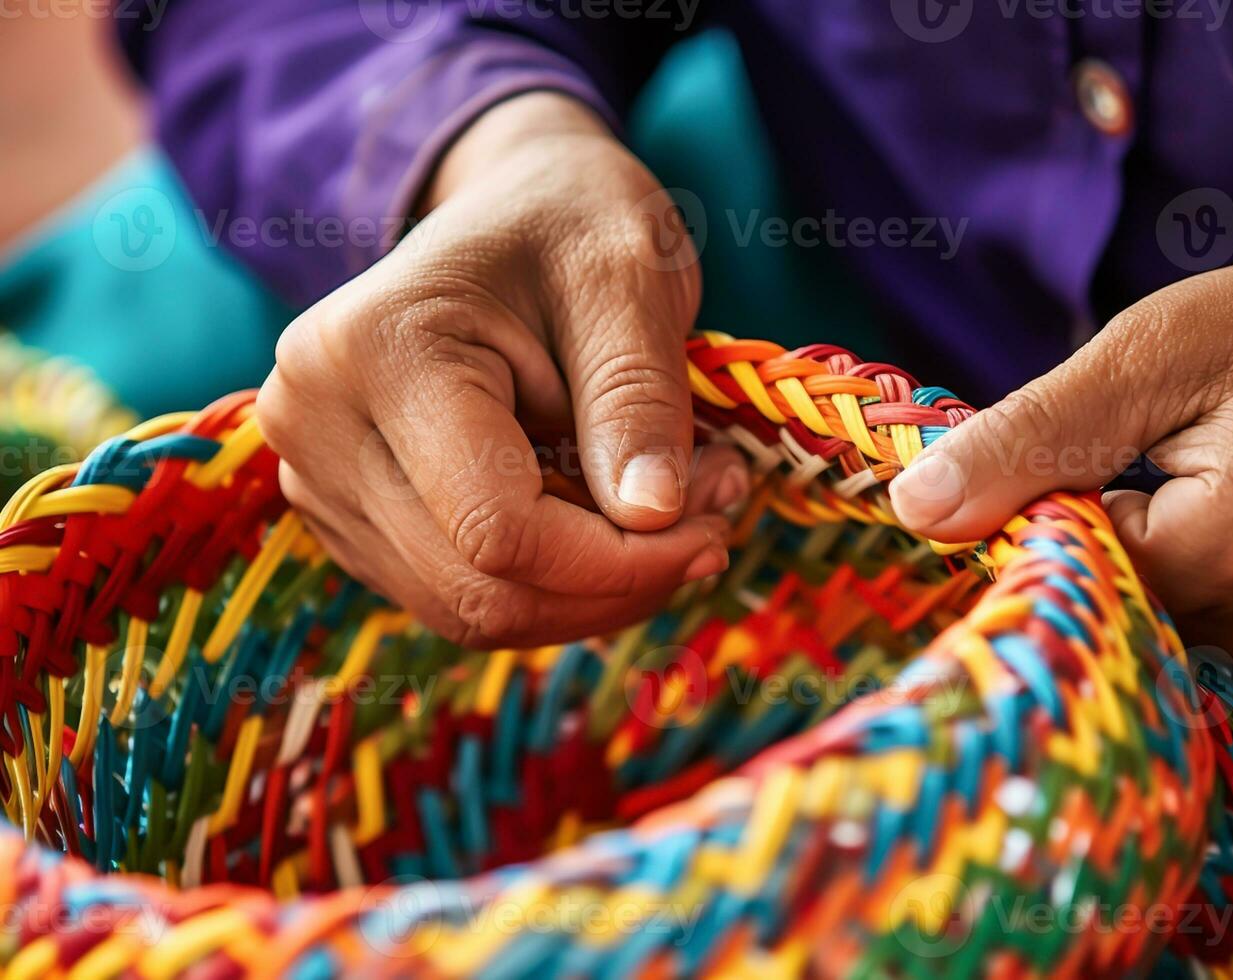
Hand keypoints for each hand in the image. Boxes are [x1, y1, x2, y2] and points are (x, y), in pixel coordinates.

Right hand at [257, 93, 745, 646]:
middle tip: (713, 517)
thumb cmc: (572, 221)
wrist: (512, 206)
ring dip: (592, 589)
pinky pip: (460, 596)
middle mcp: (315, 422)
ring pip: (472, 609)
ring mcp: (319, 476)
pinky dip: (554, 582)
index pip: (498, 530)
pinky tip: (608, 521)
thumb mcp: (630, 277)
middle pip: (481, 587)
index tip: (715, 522)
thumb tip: (654, 520)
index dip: (623, 561)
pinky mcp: (350, 514)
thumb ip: (636, 398)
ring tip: (675, 512)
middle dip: (619, 578)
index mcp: (373, 349)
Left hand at [891, 251, 1232, 678]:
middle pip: (1102, 619)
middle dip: (1068, 552)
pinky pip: (1181, 646)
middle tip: (1103, 469)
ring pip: (1136, 638)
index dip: (1029, 521)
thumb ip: (1030, 437)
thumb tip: (915, 508)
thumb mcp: (1149, 355)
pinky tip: (1168, 533)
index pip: (1066, 575)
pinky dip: (1152, 597)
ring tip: (1147, 492)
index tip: (1048, 464)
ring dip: (1110, 576)